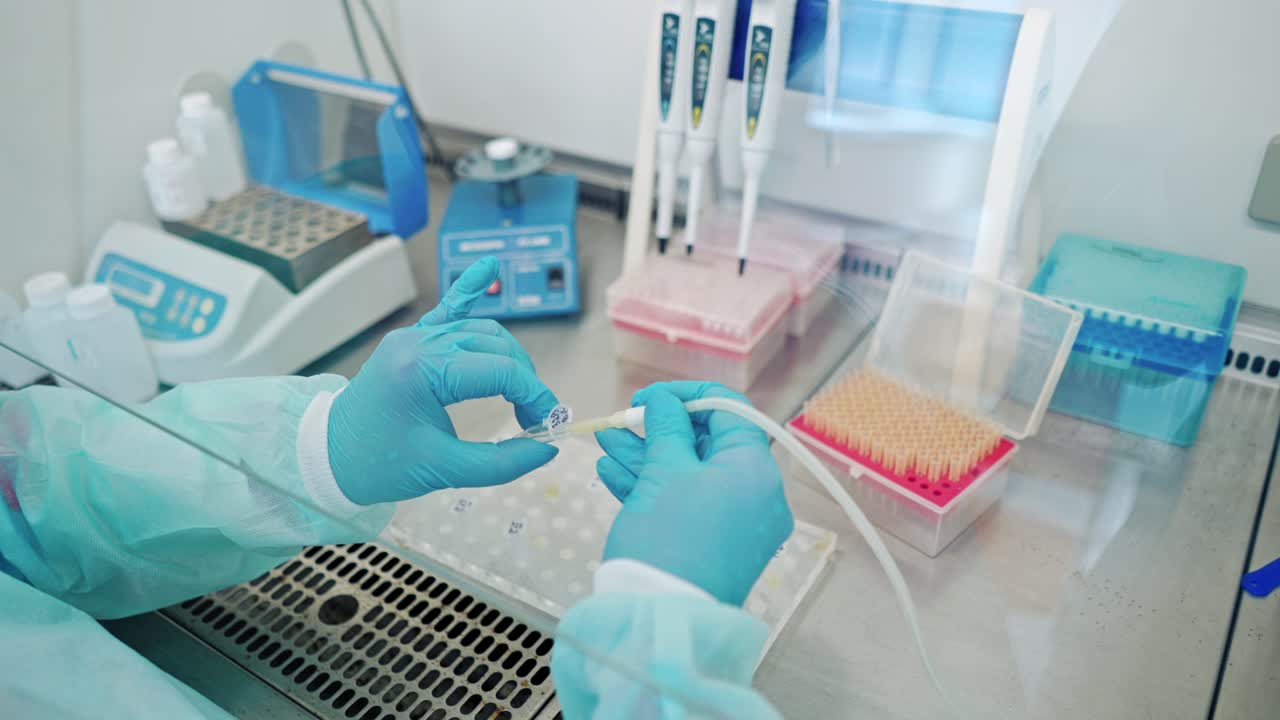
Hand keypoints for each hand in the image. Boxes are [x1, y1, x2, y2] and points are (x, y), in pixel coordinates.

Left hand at [328, 257, 559, 504]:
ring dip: (508, 357)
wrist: (326, 458)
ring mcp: (414, 337)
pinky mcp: (412, 341)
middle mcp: (419, 342)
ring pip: (482, 331)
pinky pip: (449, 311)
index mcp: (423, 369)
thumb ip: (501, 462)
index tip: (548, 424)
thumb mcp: (443, 470)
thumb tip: (547, 448)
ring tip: (520, 394)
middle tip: (533, 420)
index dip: (535, 396)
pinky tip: (488, 265)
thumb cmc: (379, 465)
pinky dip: (470, 290)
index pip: (501, 371)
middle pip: (496, 347)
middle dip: (525, 381)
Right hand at [595, 381, 793, 605]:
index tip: (647, 398)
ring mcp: (734, 525)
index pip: (730, 411)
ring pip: (690, 475)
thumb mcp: (664, 472)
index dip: (687, 397)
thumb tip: (664, 403)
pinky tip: (611, 471)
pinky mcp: (712, 547)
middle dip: (658, 429)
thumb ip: (666, 428)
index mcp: (755, 470)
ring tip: (604, 441)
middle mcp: (755, 496)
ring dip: (647, 455)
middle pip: (708, 444)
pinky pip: (686, 505)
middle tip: (620, 421)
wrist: (660, 620)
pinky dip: (653, 487)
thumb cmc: (669, 539)